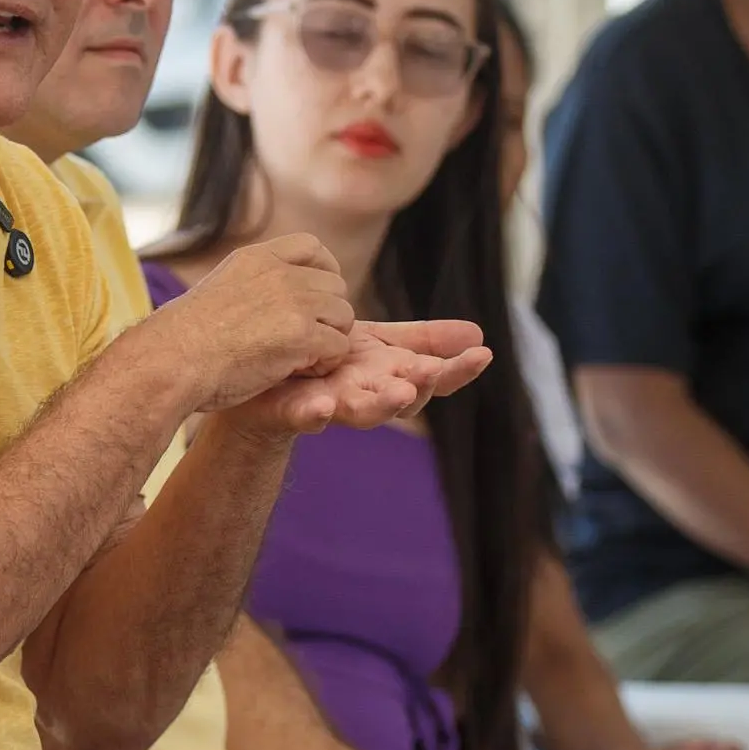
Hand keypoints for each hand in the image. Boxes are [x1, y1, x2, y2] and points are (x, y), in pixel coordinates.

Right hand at [151, 236, 356, 415]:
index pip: (311, 246)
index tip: (316, 297)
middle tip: (304, 342)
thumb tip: (259, 299)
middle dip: (326, 316)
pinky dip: (325, 364)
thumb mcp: (215, 291)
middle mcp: (279, 274)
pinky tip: (299, 373)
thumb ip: (247, 285)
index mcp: (256, 259)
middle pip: (334, 287)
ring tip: (301, 360)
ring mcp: (293, 302)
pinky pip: (338, 347)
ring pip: (343, 317)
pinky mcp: (301, 335)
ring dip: (329, 341)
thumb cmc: (183, 341)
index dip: (324, 271)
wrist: (171, 362)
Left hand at [238, 318, 494, 436]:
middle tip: (430, 374)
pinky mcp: (291, 411)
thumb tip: (479, 333)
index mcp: (389, 377)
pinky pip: (304, 415)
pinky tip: (323, 407)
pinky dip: (315, 414)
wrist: (266, 377)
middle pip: (400, 399)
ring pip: (360, 412)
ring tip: (398, 392)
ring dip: (381, 405)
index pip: (432, 377)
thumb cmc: (329, 362)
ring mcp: (330, 406)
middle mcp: (365, 396)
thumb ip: (424, 341)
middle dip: (417, 388)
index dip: (456, 370)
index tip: (482, 355)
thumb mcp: (381, 345)